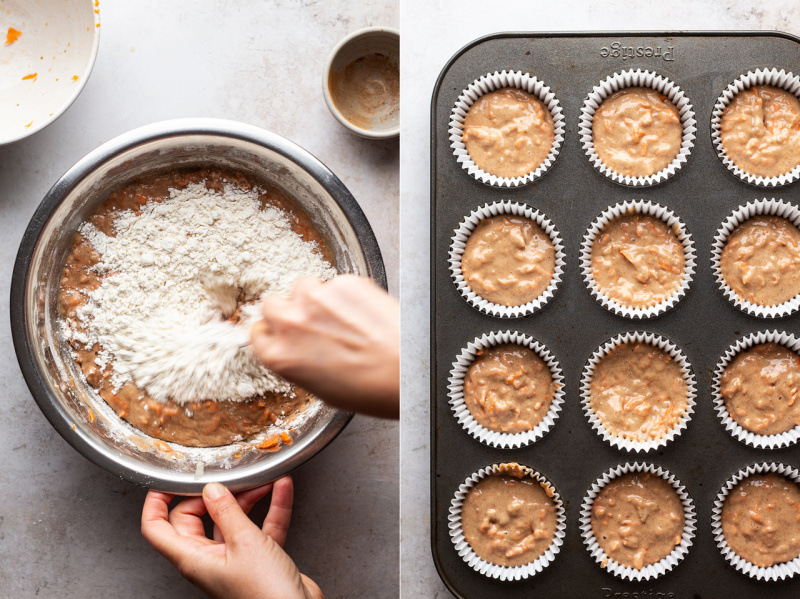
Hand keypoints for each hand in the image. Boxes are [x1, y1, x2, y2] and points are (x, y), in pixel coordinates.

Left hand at [141, 476, 321, 598]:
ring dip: (246, 498)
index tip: (166, 480)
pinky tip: (281, 490)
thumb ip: (227, 512)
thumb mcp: (244, 543)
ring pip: (231, 520)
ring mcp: (233, 560)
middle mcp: (209, 560)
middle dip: (211, 494)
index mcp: (193, 559)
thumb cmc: (265, 594)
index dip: (157, 501)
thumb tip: (212, 490)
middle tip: (224, 477)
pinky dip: (271, 508)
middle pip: (195, 519)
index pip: (157, 528)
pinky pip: (260, 527)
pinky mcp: (258, 560)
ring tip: (259, 480)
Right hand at [250, 275, 398, 418]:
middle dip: (290, 311)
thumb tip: (298, 347)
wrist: (406, 372)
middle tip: (314, 323)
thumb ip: (297, 361)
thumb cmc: (370, 390)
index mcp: (278, 355)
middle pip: (272, 304)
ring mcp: (317, 298)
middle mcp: (291, 323)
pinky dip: (348, 294)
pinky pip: (337, 283)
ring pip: (304, 287)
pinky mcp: (344, 282)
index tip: (285, 334)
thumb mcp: (319, 388)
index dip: (274, 332)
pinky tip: (363, 313)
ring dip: (318, 298)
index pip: (258, 332)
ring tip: (343, 319)